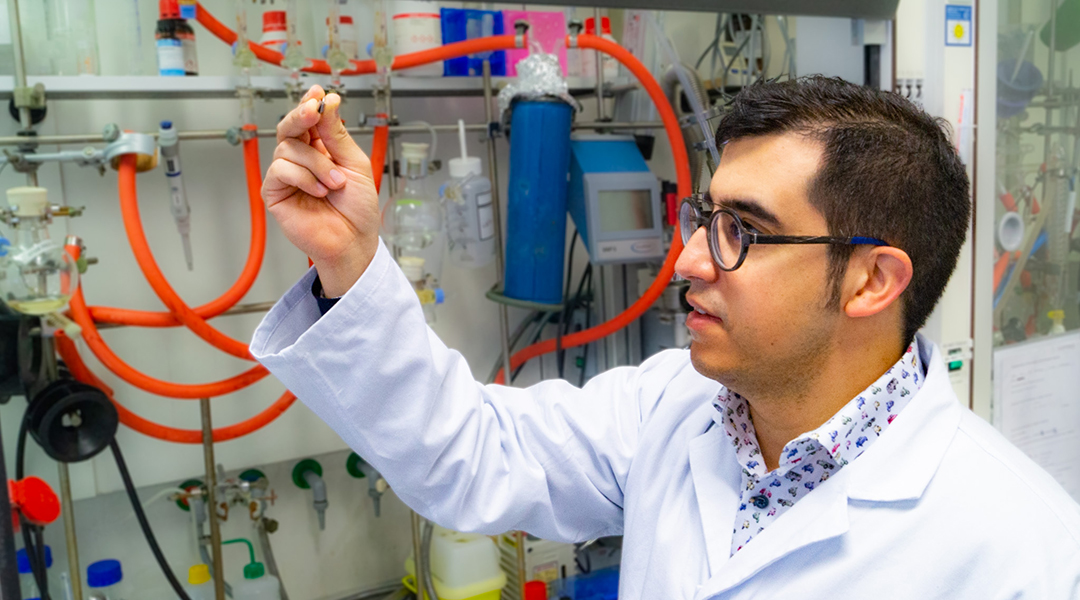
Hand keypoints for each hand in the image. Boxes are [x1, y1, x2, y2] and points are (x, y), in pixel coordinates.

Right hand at [263, 85, 380, 296]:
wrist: (353, 240)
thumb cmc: (357, 208)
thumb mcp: (355, 164)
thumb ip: (337, 134)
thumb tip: (327, 101)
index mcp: (321, 148)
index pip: (310, 119)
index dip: (311, 103)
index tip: (318, 92)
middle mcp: (301, 158)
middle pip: (290, 125)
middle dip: (302, 115)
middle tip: (313, 111)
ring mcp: (287, 174)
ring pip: (289, 148)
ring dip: (316, 164)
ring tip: (335, 184)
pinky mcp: (275, 192)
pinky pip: (281, 170)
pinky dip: (303, 178)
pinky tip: (319, 191)